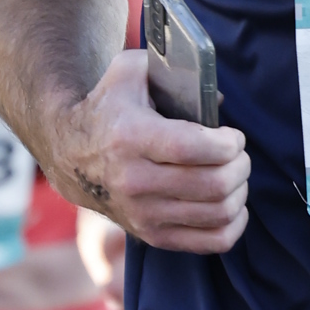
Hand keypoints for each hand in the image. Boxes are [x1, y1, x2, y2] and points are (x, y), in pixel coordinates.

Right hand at [46, 48, 249, 254]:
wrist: (70, 154)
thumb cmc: (109, 107)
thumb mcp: (129, 72)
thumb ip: (171, 67)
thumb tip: (218, 99)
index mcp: (132, 137)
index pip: (195, 148)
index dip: (228, 143)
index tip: (232, 137)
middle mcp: (135, 180)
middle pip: (214, 184)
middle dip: (240, 166)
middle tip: (238, 155)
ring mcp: (143, 214)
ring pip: (218, 213)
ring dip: (239, 192)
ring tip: (234, 176)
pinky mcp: (151, 235)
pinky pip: (211, 242)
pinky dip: (233, 226)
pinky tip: (231, 205)